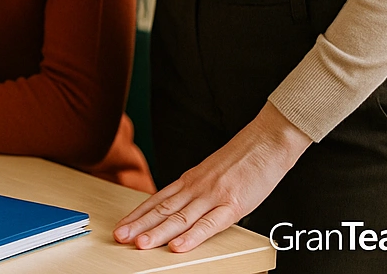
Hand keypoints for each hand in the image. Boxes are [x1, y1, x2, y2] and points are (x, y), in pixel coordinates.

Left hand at [115, 103, 310, 251]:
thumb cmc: (244, 157)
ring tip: (139, 244)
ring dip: (158, 233)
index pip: (157, 200)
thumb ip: (198, 188)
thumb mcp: (213, 172)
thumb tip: (183, 204)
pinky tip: (177, 246)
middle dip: (138, 225)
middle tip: (118, 236)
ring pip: (180, 218)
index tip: (122, 225)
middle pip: (162, 209)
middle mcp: (196, 187)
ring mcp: (213, 195)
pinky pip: (210, 224)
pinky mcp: (234, 204)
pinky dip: (192, 236)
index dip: (138, 214)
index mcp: (191, 180)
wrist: (267, 140)